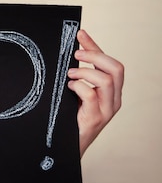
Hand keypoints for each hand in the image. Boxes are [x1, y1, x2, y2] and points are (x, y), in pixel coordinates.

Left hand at [67, 29, 123, 154]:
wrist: (66, 148)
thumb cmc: (69, 119)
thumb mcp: (75, 93)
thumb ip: (76, 76)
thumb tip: (67, 54)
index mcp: (110, 91)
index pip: (109, 62)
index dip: (95, 45)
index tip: (80, 33)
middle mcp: (113, 99)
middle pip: (117, 68)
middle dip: (95, 55)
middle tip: (76, 53)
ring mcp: (107, 110)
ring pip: (107, 80)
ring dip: (85, 71)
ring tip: (69, 75)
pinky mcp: (96, 119)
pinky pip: (92, 95)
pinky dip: (79, 86)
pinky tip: (69, 88)